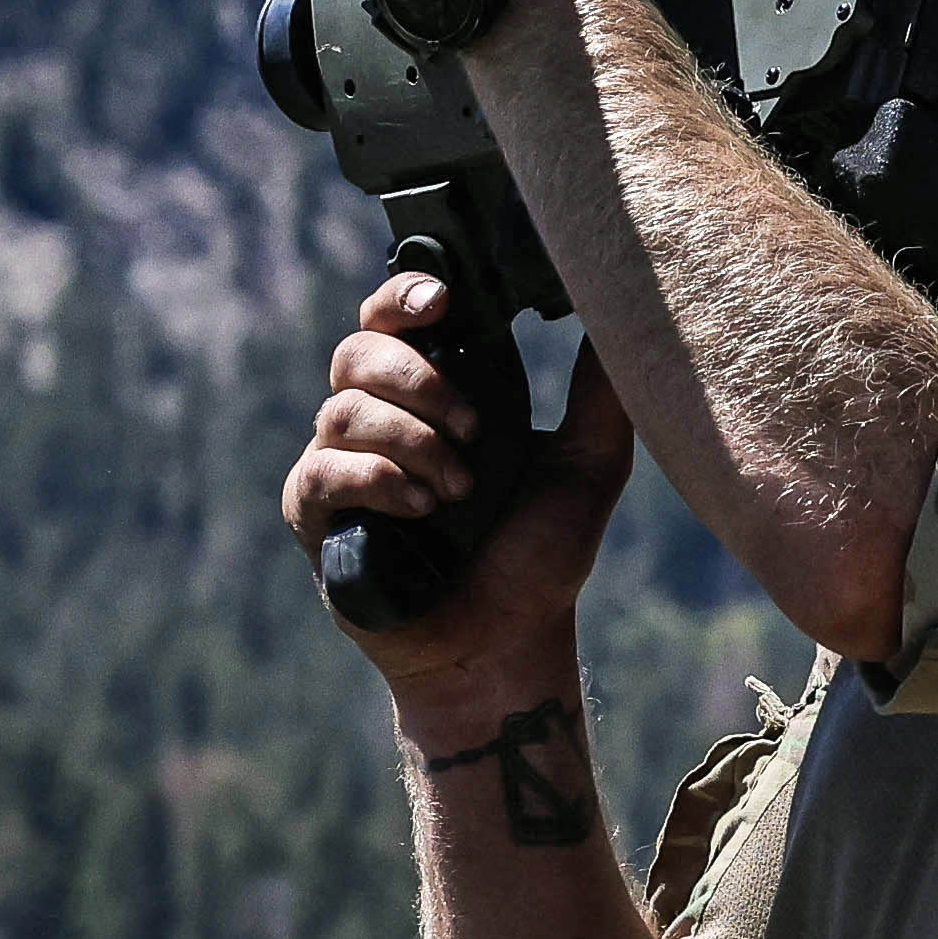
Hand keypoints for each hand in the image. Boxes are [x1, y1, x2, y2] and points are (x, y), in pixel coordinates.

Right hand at [293, 266, 635, 697]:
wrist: (508, 642)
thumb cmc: (540, 556)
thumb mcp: (587, 466)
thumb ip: (600, 393)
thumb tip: (620, 310)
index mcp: (432, 393)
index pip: (393, 317)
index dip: (404, 296)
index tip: (443, 303)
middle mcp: (378, 421)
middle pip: (358, 352)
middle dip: (418, 379)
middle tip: (475, 429)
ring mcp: (341, 466)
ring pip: (343, 410)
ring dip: (411, 441)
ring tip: (459, 490)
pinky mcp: (317, 518)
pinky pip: (324, 472)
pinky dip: (377, 481)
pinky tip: (422, 508)